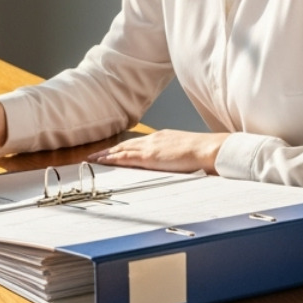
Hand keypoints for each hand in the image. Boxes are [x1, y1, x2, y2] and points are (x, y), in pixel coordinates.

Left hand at [87, 129, 227, 173]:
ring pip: (121, 150)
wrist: (209, 149)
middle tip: (96, 155)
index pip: (138, 143)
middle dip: (110, 150)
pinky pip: (124, 157)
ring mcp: (150, 147)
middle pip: (126, 144)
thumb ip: (177, 157)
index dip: (124, 148)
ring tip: (93, 159)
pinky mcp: (149, 156)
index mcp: (163, 138)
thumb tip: (176, 165)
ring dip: (106, 154)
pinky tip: (102, 162)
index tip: (114, 151)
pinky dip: (111, 159)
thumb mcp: (187, 152)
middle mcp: (153, 139)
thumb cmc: (204, 153)